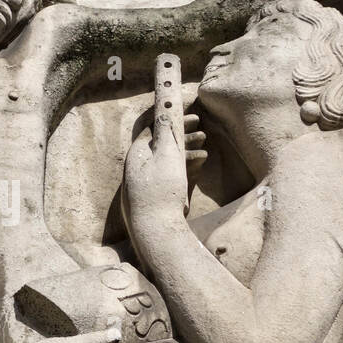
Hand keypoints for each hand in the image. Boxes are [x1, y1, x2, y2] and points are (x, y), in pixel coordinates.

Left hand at [122, 111, 205, 240]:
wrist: (156, 229)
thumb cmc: (160, 190)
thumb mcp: (165, 155)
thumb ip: (165, 133)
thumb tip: (162, 113)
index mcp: (137, 155)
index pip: (152, 130)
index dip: (170, 119)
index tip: (189, 115)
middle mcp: (141, 167)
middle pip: (162, 144)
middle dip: (182, 135)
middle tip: (201, 128)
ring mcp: (150, 182)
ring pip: (170, 160)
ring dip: (187, 150)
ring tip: (205, 145)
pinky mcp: (159, 195)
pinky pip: (173, 176)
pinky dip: (186, 167)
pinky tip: (201, 162)